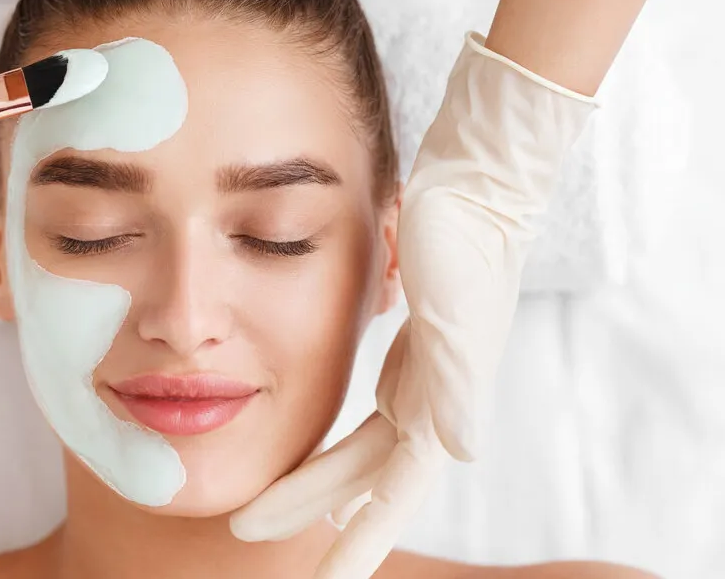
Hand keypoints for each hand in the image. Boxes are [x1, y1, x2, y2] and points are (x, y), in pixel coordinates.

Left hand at [230, 33, 596, 578]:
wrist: (478, 182)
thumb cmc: (468, 242)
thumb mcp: (458, 312)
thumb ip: (458, 384)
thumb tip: (457, 456)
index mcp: (440, 404)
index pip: (393, 493)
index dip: (361, 542)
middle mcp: (431, 401)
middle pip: (362, 478)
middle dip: (311, 515)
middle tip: (247, 535)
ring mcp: (419, 378)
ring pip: (358, 450)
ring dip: (316, 483)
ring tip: (265, 511)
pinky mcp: (407, 350)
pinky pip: (364, 415)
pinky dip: (336, 443)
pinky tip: (319, 456)